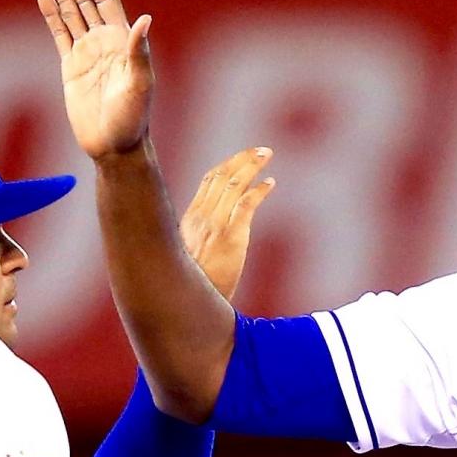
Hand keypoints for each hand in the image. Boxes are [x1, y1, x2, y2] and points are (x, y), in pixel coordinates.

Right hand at [38, 0, 155, 158]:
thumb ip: (139, 53)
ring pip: (71, 11)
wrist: (114, 147)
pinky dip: (52, 14)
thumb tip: (145, 20)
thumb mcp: (140, 85)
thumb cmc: (133, 120)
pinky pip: (59, 34)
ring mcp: (86, 52)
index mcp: (122, 40)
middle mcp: (104, 41)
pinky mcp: (71, 67)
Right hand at [179, 146, 276, 300]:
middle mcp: (201, 217)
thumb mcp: (188, 258)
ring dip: (252, 166)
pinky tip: (270, 184)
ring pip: (234, 184)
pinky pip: (246, 204)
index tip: (241, 158)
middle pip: (222, 176)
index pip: (209, 182)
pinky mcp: (230, 237)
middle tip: (261, 150)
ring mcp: (215, 226)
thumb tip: (211, 240)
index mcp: (190, 219)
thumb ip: (199, 243)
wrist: (186, 306)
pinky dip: (259, 190)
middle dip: (242, 159)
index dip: (227, 166)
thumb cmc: (191, 288)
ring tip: (266, 156)